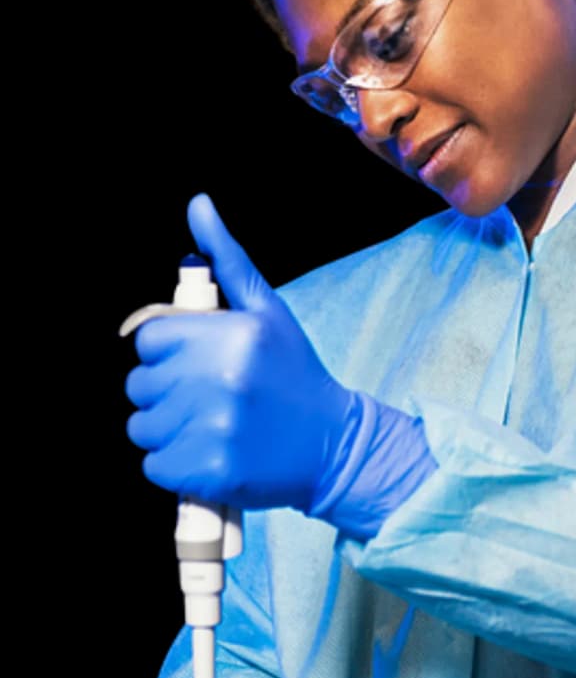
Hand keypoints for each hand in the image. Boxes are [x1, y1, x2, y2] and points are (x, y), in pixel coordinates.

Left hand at [125, 193, 356, 510]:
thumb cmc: (295, 376)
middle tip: (209, 400)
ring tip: (209, 428)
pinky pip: (155, 466)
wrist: (334, 447)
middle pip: (140, 384)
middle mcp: (220, 380)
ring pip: (142, 427)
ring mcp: (214, 430)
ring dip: (167, 431)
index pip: (149, 339)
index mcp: (230, 336)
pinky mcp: (209, 472)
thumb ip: (227, 260)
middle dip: (165, 393)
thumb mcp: (267, 312)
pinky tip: (209, 455)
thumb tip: (197, 204)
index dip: (168, 353)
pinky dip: (174, 466)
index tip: (198, 366)